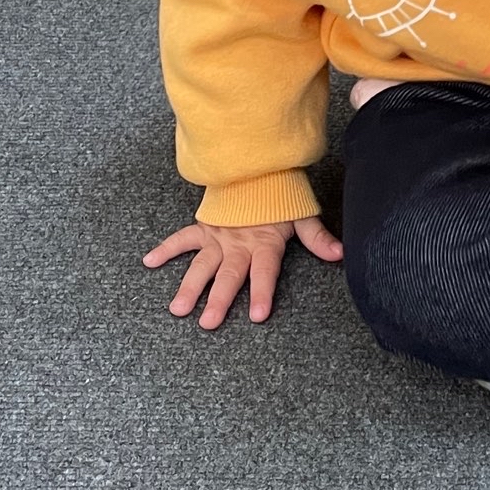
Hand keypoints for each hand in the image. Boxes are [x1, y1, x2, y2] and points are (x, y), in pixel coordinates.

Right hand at [141, 216, 342, 329]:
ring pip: (202, 264)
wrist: (259, 166)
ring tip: (178, 309)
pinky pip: (182, 238)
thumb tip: (340, 254)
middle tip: (208, 323)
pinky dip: (165, 249)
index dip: (261, 292)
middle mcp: (239, 243)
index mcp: (264, 242)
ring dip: (189, 286)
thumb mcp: (302, 216)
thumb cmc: (281, 197)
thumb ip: (317, 238)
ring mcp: (218, 236)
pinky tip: (149, 262)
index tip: (256, 315)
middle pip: (228, 275)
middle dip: (218, 299)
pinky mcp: (204, 227)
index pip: (264, 271)